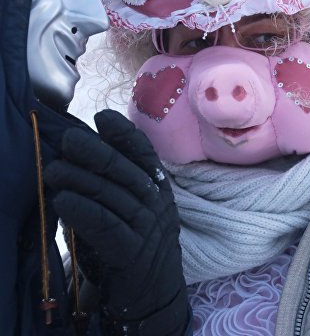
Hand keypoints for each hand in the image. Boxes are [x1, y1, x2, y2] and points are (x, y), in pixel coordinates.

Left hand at [44, 110, 188, 332]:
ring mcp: (148, 227)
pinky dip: (84, 211)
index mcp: (157, 188)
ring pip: (113, 195)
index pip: (144, 154)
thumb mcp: (125, 210)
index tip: (102, 117)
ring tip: (53, 171)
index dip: (124, 134)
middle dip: (96, 152)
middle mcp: (157, 203)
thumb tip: (69, 162)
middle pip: (126, 171)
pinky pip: (107, 225)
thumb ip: (106, 188)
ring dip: (81, 180)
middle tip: (67, 140)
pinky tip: (63, 200)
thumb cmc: (133, 243)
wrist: (152, 292)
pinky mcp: (134, 252)